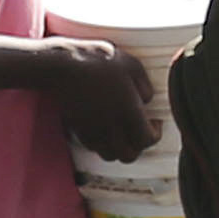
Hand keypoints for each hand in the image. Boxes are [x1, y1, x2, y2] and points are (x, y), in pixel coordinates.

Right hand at [32, 35, 161, 158]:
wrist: (63, 66)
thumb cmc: (98, 61)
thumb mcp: (131, 65)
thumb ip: (145, 86)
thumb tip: (146, 100)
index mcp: (128, 112)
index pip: (147, 139)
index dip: (155, 134)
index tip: (155, 123)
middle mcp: (112, 127)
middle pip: (129, 155)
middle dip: (138, 147)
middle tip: (139, 133)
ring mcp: (93, 131)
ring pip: (110, 155)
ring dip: (119, 149)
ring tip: (121, 134)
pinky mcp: (78, 129)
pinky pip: (93, 147)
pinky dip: (102, 144)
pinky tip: (103, 129)